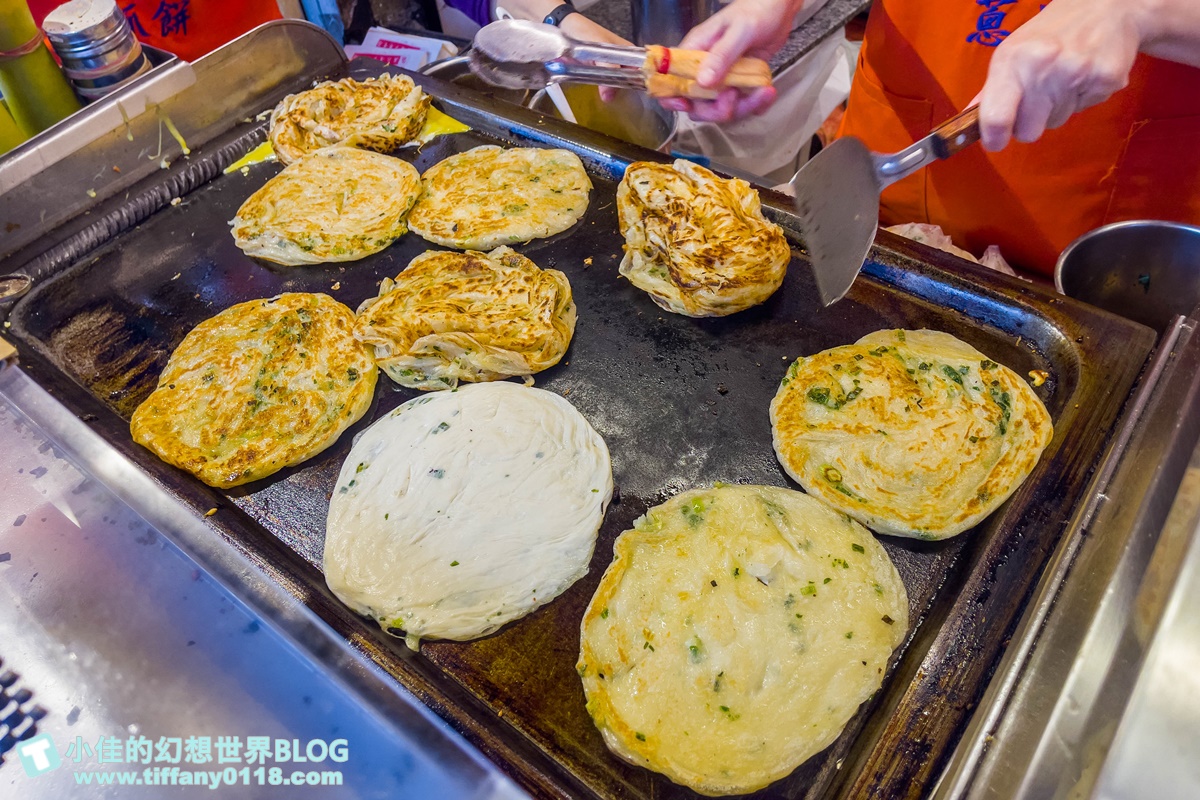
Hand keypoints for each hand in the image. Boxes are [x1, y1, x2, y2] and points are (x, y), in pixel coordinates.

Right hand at [656, 0, 800, 122]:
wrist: (779, 8)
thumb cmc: (757, 10)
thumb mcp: (740, 30)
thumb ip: (722, 55)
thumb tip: (702, 81)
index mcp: (696, 50)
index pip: (671, 78)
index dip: (672, 96)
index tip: (685, 106)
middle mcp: (705, 67)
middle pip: (697, 103)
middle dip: (716, 108)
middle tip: (735, 97)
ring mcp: (722, 77)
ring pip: (721, 107)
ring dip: (743, 107)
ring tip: (764, 92)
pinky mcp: (739, 82)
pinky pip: (741, 104)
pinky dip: (755, 105)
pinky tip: (766, 93)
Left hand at [976, 0, 1142, 150]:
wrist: (1106, 5)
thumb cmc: (1052, 30)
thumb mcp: (1013, 50)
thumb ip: (992, 90)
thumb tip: (968, 123)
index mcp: (1013, 60)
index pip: (997, 117)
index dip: (994, 139)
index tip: (995, 142)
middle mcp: (1043, 67)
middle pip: (1028, 132)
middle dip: (1030, 122)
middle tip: (1038, 98)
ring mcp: (1077, 73)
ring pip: (1056, 122)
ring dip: (1058, 107)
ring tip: (1065, 76)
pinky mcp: (1107, 79)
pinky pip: (1084, 110)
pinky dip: (1083, 97)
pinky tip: (1085, 73)